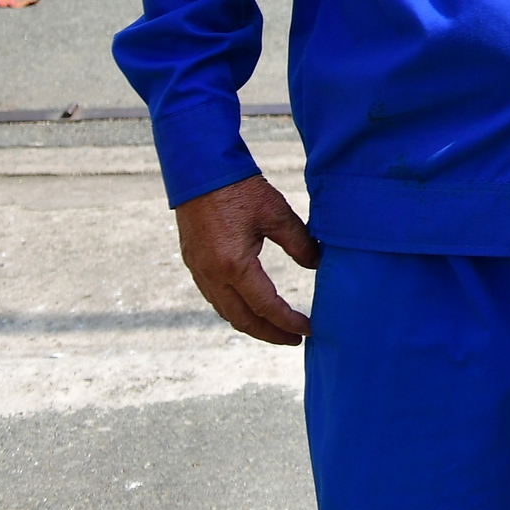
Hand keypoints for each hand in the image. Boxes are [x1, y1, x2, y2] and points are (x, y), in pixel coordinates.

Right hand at [176, 174, 319, 344]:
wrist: (200, 171)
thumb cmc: (240, 190)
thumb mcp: (278, 213)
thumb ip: (300, 243)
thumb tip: (317, 264)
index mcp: (235, 266)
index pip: (266, 307)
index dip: (289, 322)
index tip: (309, 330)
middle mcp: (212, 275)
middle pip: (243, 320)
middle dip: (270, 334)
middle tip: (294, 339)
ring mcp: (199, 271)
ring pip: (225, 311)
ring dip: (251, 324)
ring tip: (275, 328)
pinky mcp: (193, 262)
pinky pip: (214, 297)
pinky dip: (234, 309)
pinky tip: (249, 306)